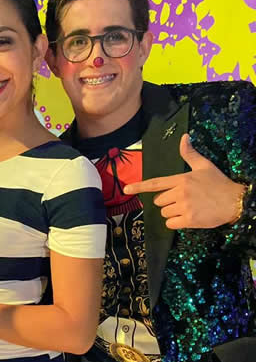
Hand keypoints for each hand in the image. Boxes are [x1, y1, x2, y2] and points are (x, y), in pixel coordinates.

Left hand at [123, 133, 243, 228]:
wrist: (235, 201)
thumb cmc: (219, 183)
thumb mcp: (205, 166)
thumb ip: (190, 154)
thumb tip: (184, 137)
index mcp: (181, 179)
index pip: (156, 183)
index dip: (139, 186)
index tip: (126, 189)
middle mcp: (180, 192)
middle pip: (159, 201)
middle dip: (167, 202)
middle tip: (184, 200)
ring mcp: (184, 206)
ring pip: (164, 213)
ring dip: (172, 213)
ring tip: (189, 208)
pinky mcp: (189, 220)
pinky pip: (171, 224)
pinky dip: (177, 223)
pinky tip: (189, 218)